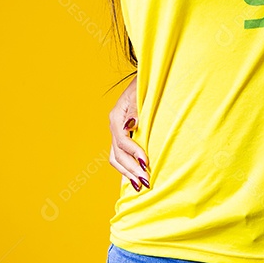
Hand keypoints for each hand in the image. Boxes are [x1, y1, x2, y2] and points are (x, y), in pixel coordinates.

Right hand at [108, 75, 149, 190]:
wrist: (149, 77)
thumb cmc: (148, 84)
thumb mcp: (141, 94)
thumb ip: (136, 111)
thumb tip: (130, 126)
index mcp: (116, 116)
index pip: (122, 141)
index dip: (133, 153)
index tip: (146, 162)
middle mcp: (114, 125)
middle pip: (117, 153)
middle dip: (131, 169)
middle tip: (145, 182)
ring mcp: (116, 131)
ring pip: (116, 157)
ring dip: (127, 172)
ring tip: (139, 186)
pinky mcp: (122, 135)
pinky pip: (119, 155)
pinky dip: (126, 168)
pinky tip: (132, 178)